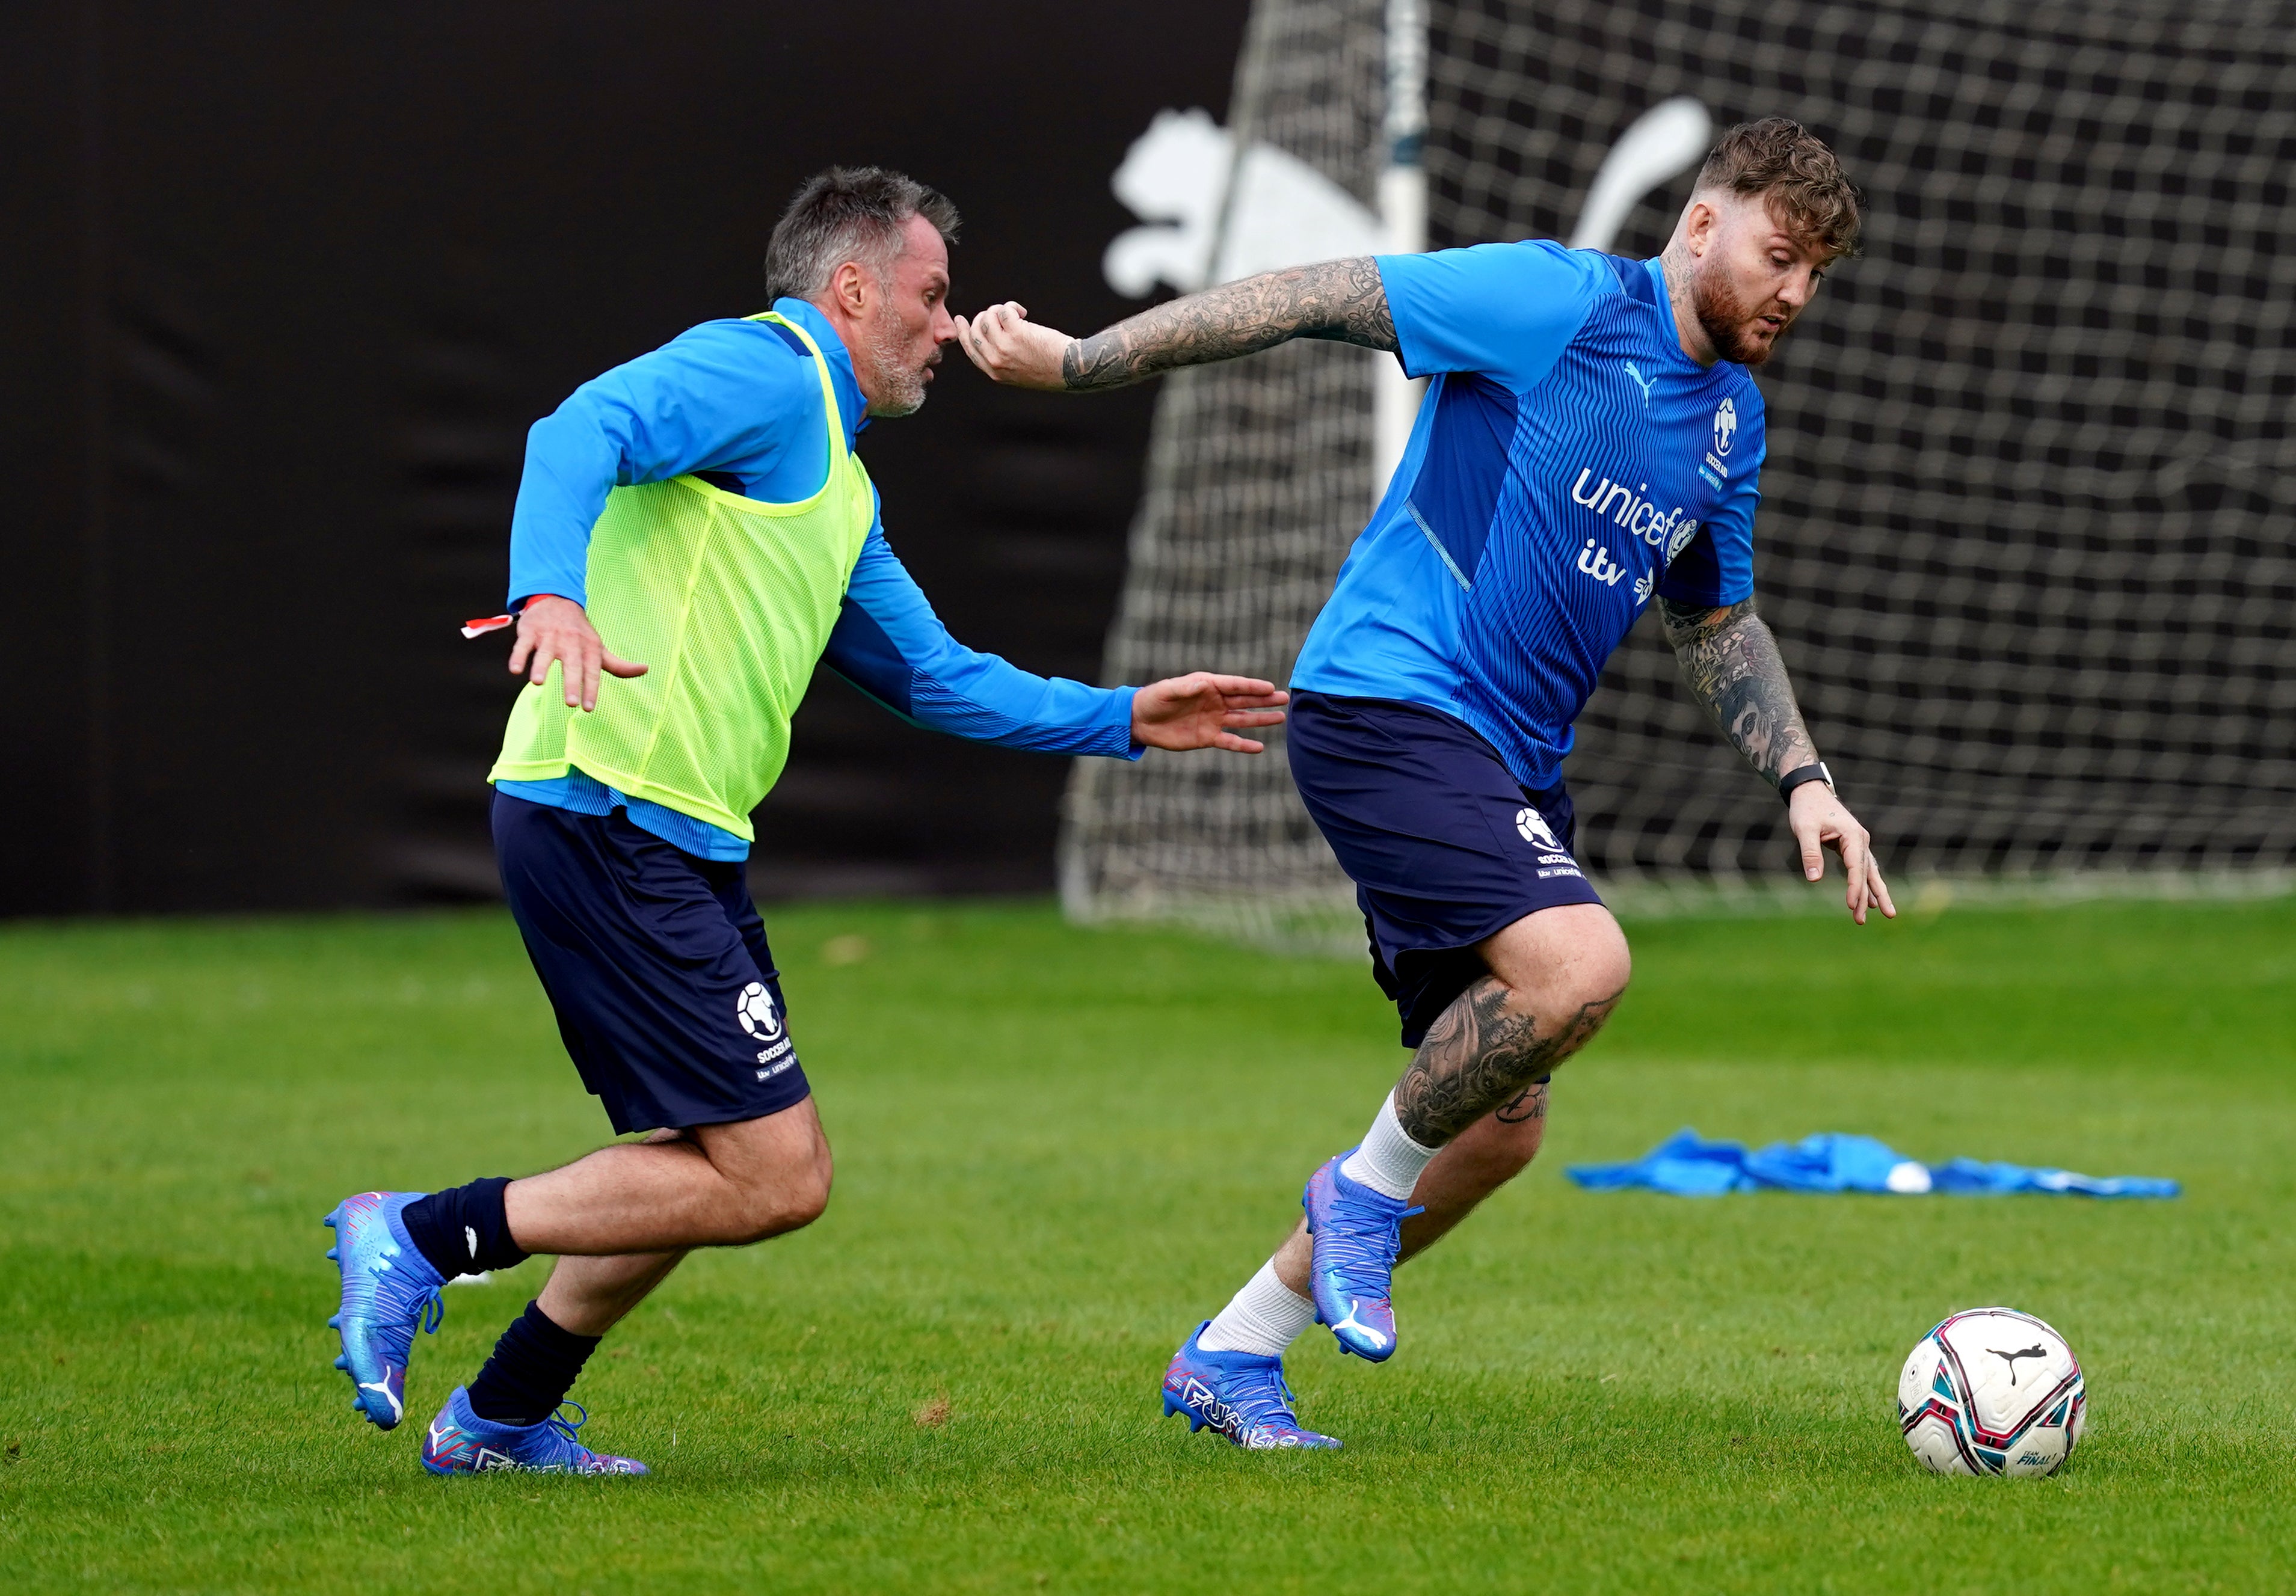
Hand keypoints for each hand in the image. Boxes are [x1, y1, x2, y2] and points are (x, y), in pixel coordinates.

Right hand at [506, 594, 647, 712]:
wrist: (557, 600)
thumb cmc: (579, 632)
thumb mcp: (598, 647)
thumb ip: (618, 664)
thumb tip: (645, 669)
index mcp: (589, 648)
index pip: (592, 671)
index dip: (591, 690)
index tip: (588, 709)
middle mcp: (570, 642)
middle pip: (572, 664)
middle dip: (572, 682)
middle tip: (571, 703)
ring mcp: (549, 636)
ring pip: (545, 653)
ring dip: (540, 666)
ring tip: (537, 682)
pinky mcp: (530, 631)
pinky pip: (523, 645)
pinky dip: (518, 656)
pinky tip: (515, 669)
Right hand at [952, 301, 1074, 389]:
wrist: (1071, 370)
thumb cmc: (1050, 369)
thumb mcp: (1019, 372)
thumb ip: (1002, 359)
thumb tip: (991, 334)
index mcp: (994, 372)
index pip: (970, 349)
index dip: (963, 332)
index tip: (961, 319)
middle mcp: (996, 361)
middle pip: (975, 331)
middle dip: (983, 317)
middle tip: (998, 313)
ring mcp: (1005, 347)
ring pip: (987, 318)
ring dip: (999, 310)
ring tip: (1016, 314)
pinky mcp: (1017, 333)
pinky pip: (1003, 311)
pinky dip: (1012, 307)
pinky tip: (1023, 312)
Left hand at [1130, 673, 1288, 753]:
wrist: (1141, 721)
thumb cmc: (1153, 699)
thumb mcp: (1167, 690)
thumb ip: (1185, 687)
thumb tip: (1203, 683)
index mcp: (1207, 685)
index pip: (1235, 685)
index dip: (1253, 686)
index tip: (1271, 687)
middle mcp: (1214, 701)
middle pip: (1245, 700)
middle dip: (1264, 700)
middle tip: (1285, 698)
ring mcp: (1213, 720)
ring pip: (1242, 719)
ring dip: (1261, 719)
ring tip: (1281, 718)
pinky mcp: (1208, 737)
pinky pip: (1230, 741)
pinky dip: (1244, 745)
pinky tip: (1259, 747)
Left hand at [1788, 781, 1894, 924]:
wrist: (1810, 792)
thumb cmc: (1806, 809)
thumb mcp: (1804, 829)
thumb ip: (1810, 853)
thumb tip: (1813, 880)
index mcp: (1853, 835)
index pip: (1856, 867)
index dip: (1855, 887)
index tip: (1851, 905)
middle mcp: (1861, 839)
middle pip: (1866, 873)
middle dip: (1868, 896)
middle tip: (1870, 919)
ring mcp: (1859, 842)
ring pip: (1870, 871)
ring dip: (1875, 893)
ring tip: (1887, 913)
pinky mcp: (1853, 845)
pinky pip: (1863, 868)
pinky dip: (1867, 883)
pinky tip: (1871, 899)